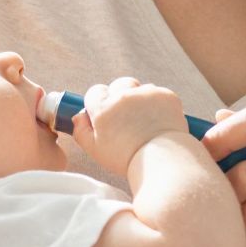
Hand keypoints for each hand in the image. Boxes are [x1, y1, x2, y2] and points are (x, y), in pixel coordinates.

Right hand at [69, 77, 188, 171]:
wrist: (161, 161)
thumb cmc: (127, 158)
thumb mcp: (95, 150)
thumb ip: (81, 130)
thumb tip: (79, 117)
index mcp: (103, 107)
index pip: (95, 92)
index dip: (99, 103)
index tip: (106, 114)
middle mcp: (123, 95)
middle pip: (118, 85)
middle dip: (120, 97)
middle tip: (127, 117)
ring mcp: (147, 93)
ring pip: (140, 89)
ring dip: (140, 99)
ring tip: (145, 121)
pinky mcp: (166, 96)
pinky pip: (159, 94)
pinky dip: (159, 104)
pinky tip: (159, 121)